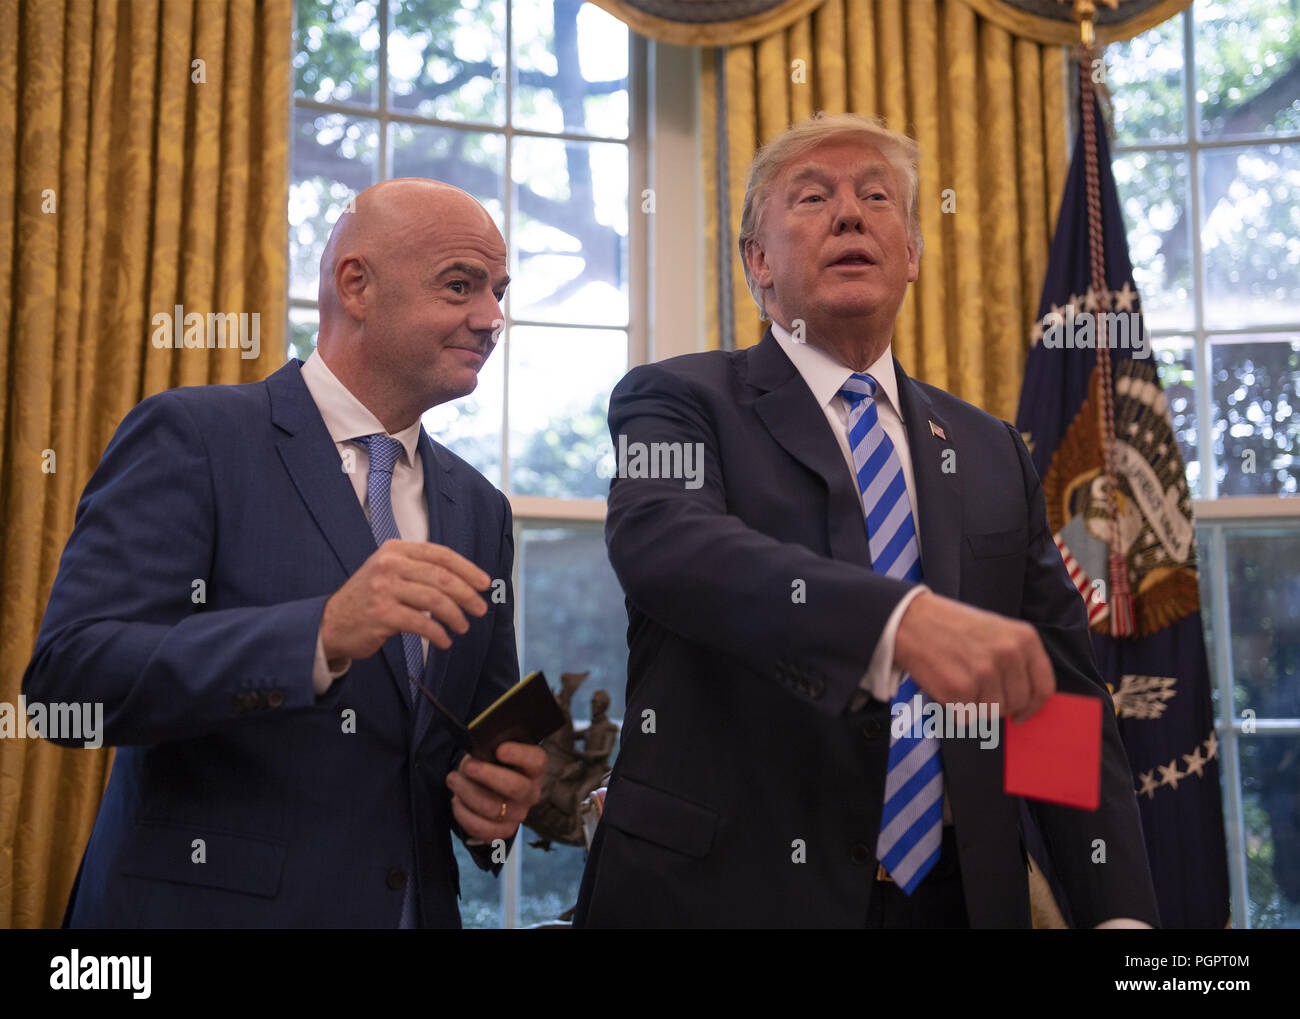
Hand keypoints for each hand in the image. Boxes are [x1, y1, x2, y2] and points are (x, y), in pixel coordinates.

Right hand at [320, 540, 489, 663]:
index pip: (440, 554)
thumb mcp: (390, 572)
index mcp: (395, 549)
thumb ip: (420, 570)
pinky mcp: (382, 614)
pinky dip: (438, 634)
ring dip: (455, 616)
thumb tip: (465, 581)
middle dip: (467, 594)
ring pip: (435, 600)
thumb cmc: (369, 598)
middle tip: (480, 609)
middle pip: (442, 577)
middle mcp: (389, 564)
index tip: (484, 583)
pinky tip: (444, 641)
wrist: (331, 623)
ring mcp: (384, 589)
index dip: (467, 569)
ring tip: (463, 627)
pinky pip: (421, 623)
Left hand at [446, 742, 545, 842]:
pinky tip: (456, 800)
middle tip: (468, 766)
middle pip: (515, 787)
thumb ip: (490, 750)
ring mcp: (518, 815)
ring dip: (467, 792)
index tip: (499, 749)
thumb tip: (474, 757)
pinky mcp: (503, 831)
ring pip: (492, 808)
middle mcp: (531, 793)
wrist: (494, 790)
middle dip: (487, 775)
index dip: (519, 755)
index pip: (536, 761)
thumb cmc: (495, 765)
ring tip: (453, 780)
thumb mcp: (496, 752)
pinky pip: (481, 828)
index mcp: (534, 770)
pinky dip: (463, 814)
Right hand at [893, 591, 1054, 723]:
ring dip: (976, 704)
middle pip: (1018, 703)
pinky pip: (967, 716)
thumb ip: (1017, 660)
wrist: (912, 620)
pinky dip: (956, 707)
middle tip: (979, 690)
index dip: (1034, 705)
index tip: (1023, 713)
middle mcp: (1008, 655)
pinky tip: (947, 683)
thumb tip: (1026, 699)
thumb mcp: (997, 631)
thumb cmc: (953, 626)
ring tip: (960, 679)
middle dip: (1000, 704)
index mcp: (1024, 639)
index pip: (1044, 686)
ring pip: (993, 712)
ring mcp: (984, 673)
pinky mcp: (960, 690)